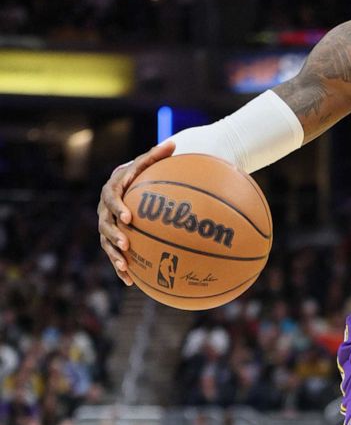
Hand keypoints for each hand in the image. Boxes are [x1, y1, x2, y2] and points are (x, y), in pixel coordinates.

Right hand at [97, 141, 175, 285]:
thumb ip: (157, 155)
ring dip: (114, 255)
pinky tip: (131, 281)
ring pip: (106, 242)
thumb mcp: (147, 163)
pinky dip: (121, 267)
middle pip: (104, 224)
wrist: (127, 184)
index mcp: (112, 190)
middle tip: (127, 243)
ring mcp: (106, 225)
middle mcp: (104, 209)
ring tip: (125, 266)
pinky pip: (114, 254)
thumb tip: (173, 143)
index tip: (129, 217)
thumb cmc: (141, 172)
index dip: (118, 208)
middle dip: (114, 235)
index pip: (112, 199)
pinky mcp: (112, 238)